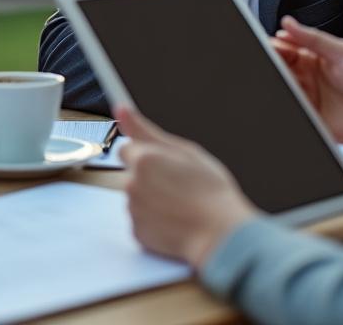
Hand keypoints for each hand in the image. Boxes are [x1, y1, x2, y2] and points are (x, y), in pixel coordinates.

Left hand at [118, 106, 256, 268]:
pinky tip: (176, 219)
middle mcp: (132, 184)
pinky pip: (141, 220)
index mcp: (143, 160)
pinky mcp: (137, 233)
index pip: (127, 149)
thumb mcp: (186, 151)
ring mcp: (134, 211)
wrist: (221, 234)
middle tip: (178, 186)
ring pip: (137, 198)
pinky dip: (154, 220)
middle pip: (132, 174)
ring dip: (152, 199)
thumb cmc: (210, 191)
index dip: (147, 155)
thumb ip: (147, 130)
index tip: (163, 163)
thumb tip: (121, 109)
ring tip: (181, 204)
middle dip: (149, 178)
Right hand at [271, 16, 342, 144]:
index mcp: (314, 58)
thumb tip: (288, 23)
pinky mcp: (307, 117)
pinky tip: (284, 98)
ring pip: (280, 88)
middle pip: (279, 68)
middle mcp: (307, 78)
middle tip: (268, 62)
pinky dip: (282, 103)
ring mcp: (306, 98)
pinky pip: (288, 108)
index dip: (275, 46)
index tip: (268, 45)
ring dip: (275, 83)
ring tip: (278, 80)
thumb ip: (314, 39)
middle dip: (271, 63)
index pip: (286, 48)